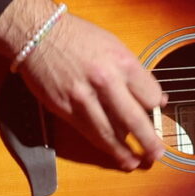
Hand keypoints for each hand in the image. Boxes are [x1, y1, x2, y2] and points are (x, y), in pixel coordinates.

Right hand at [0, 0, 164, 169]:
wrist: (38, 33)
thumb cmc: (78, 37)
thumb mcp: (113, 45)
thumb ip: (132, 72)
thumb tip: (153, 98)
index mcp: (121, 62)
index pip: (149, 96)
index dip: (156, 107)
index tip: (156, 112)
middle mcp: (104, 80)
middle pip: (134, 120)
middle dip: (148, 141)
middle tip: (156, 154)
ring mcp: (82, 96)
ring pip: (108, 132)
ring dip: (123, 151)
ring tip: (133, 161)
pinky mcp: (63, 107)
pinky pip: (86, 131)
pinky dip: (100, 143)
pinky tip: (109, 151)